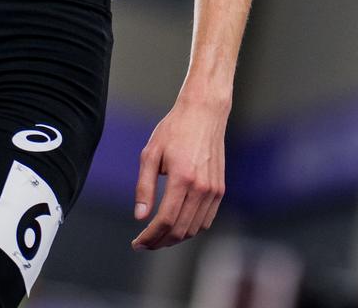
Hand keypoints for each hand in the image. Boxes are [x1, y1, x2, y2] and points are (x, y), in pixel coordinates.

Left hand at [130, 95, 226, 249]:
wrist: (204, 114)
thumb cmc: (174, 130)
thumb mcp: (150, 154)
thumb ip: (144, 187)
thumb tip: (140, 217)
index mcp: (182, 178)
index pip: (166, 220)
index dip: (150, 236)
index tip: (137, 242)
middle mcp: (202, 188)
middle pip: (181, 230)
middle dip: (160, 242)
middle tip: (144, 243)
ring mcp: (214, 190)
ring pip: (195, 229)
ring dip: (176, 238)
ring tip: (157, 237)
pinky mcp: (220, 190)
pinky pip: (206, 220)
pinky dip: (191, 229)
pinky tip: (176, 226)